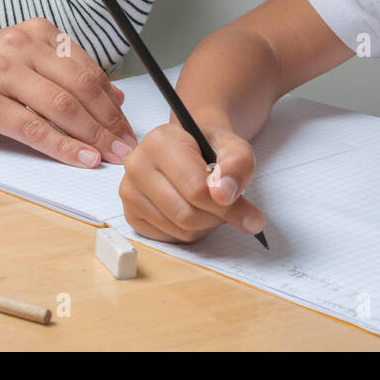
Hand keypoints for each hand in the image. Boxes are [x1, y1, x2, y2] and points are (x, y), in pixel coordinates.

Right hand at [0, 17, 135, 166]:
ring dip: (94, 136)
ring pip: (62, 107)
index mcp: (36, 32)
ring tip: (112, 156)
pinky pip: (34, 129)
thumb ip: (63, 74)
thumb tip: (112, 97)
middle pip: (81, 86)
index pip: (87, 68)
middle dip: (110, 121)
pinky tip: (82, 158)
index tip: (127, 125)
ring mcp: (1, 73)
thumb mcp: (20, 62)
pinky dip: (64, 147)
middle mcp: (21, 46)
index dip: (112, 101)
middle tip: (127, 145)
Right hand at [118, 118, 264, 243]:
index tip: (251, 216)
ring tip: (211, 205)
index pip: (196, 189)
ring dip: (206, 226)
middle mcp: (136, 165)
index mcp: (159, 142)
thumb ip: (237, 166)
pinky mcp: (130, 213)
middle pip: (186, 214)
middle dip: (217, 217)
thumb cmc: (210, 148)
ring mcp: (129, 191)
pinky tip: (194, 211)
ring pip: (179, 230)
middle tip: (229, 206)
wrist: (190, 148)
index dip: (228, 207)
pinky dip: (190, 232)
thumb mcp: (235, 148)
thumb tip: (224, 194)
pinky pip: (169, 238)